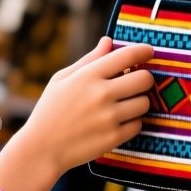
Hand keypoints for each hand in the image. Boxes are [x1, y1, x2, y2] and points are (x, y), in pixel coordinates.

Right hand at [14, 37, 154, 173]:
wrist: (42, 148)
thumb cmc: (50, 110)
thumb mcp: (62, 79)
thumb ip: (89, 60)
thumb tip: (108, 41)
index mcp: (88, 76)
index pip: (127, 56)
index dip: (143, 51)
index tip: (148, 52)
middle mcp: (101, 94)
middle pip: (145, 79)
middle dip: (144, 79)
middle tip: (135, 83)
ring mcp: (109, 117)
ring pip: (145, 103)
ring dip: (138, 102)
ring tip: (124, 105)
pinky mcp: (114, 137)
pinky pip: (138, 124)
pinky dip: (132, 123)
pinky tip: (118, 122)